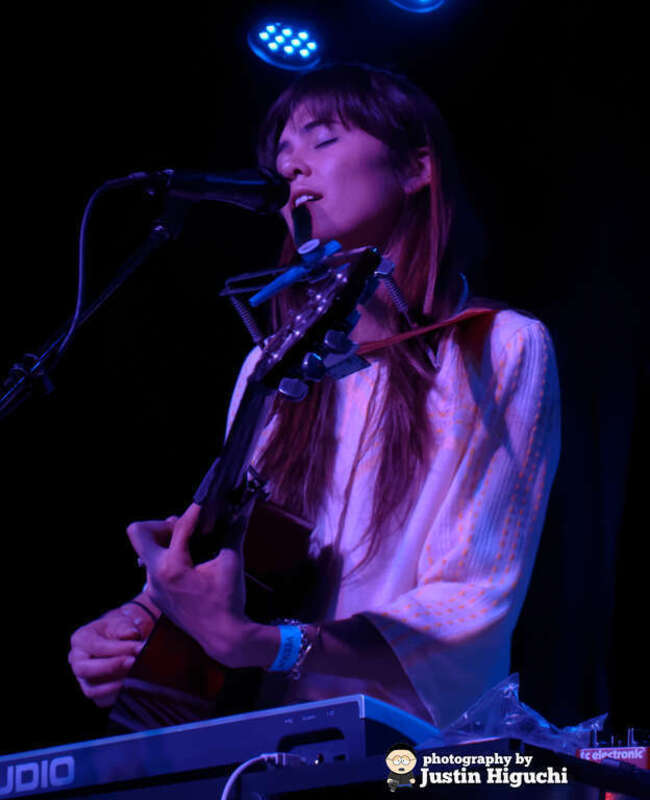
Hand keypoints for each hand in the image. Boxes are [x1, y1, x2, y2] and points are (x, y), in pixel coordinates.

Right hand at [68, 604, 152, 706]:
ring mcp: (81, 678)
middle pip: (84, 670)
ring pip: (91, 689)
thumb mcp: (121, 622)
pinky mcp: (92, 691)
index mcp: (81, 639)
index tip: (138, 648)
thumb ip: (125, 628)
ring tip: (134, 675)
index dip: (118, 648)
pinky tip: (130, 686)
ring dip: (114, 684)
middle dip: (111, 667)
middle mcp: (76, 659)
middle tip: (133, 662)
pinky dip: (115, 695)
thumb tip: (131, 635)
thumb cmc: (116, 630)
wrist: (116, 638)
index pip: (96, 646)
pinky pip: (101, 699)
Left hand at [126, 504, 272, 667]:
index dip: (195, 510)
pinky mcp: (156, 596)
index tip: (205, 501)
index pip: (179, 526)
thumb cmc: (227, 601)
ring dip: (165, 542)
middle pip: (139, 533)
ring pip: (146, 552)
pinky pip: (154, 568)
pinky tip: (190, 563)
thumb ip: (234, 533)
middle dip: (161, 524)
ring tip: (190, 543)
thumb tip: (242, 510)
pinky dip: (168, 559)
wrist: (223, 638)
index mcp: (172, 566)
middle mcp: (155, 575)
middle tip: (185, 528)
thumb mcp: (231, 564)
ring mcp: (152, 587)